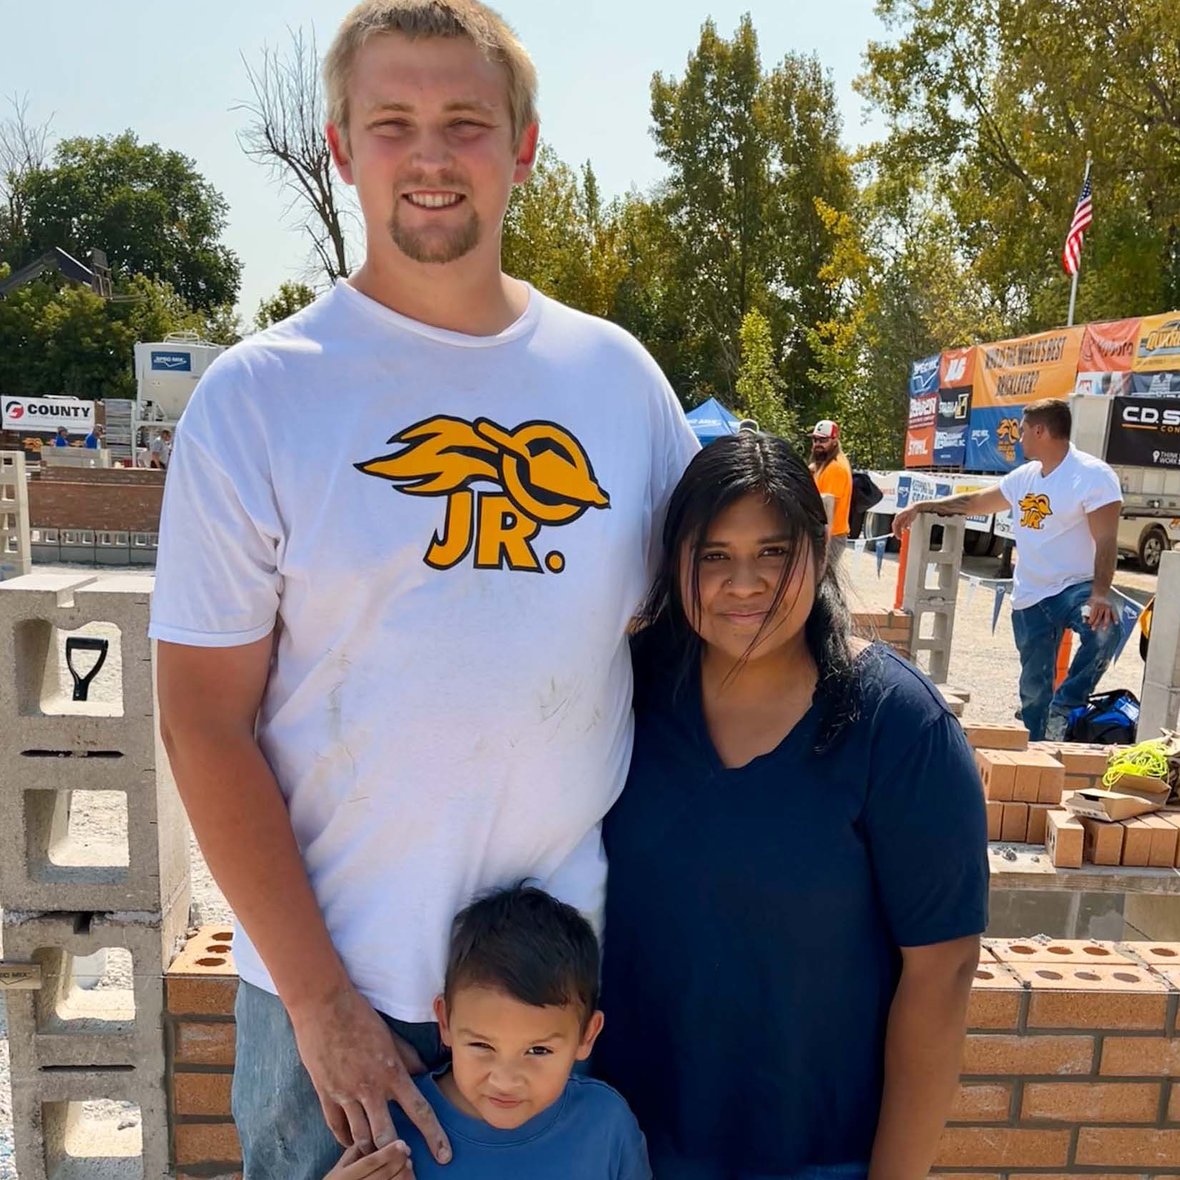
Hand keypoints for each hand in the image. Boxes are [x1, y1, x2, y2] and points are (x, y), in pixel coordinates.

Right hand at [289, 984, 450, 1164]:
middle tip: (404, 1164)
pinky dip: (346, 1139)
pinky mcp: (325, 1094)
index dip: (434, 1136)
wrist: (324, 1006)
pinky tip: (353, 1143)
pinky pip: (336, 1127)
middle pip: (387, 1135)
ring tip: (377, 1158)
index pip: (420, 1110)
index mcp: (392, 1072)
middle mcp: (371, 1088)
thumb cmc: (361, 1016)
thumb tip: (424, 1072)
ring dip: (370, 1150)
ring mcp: (346, 1093)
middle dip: (396, 1154)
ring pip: (360, 1137)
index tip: (444, 1157)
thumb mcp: (391, 1036)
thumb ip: (408, 1058)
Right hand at [325, 1142, 413, 1178]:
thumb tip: (375, 1134)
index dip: (386, 1153)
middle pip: (381, 1175)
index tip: (402, 1142)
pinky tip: (408, 1177)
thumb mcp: (338, 1169)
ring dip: (402, 1176)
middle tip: (407, 1150)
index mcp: (342, 1177)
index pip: (368, 1162)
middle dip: (397, 1162)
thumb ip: (354, 1152)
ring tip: (409, 1164)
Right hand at [892, 506, 917, 537]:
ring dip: (899, 532)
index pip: (894, 525)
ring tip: (901, 536)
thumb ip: (907, 522)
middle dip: (897, 533)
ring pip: (897, 527)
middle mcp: (897, 518)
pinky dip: (901, 530)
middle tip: (900, 538)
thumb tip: (905, 528)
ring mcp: (899, 519)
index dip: (895, 531)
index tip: (898, 535)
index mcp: (898, 516)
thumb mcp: (910, 517)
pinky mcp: (902, 520)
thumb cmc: (912, 511)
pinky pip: (900, 526)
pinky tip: (904, 532)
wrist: (915, 507)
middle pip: (895, 527)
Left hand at [1086, 594, 1116, 630]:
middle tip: (1093, 629)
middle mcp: (1102, 606)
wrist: (1100, 593)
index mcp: (1095, 605)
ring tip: (1104, 629)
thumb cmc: (1092, 601)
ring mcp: (1107, 607)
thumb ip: (1085, 613)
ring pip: (1107, 616)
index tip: (1089, 623)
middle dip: (1096, 623)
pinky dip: (1115, 618)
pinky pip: (1114, 613)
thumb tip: (1084, 622)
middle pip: (1099, 616)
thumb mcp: (1087, 605)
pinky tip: (1116, 623)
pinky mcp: (1112, 607)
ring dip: (1105, 623)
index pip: (1093, 613)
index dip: (1091, 619)